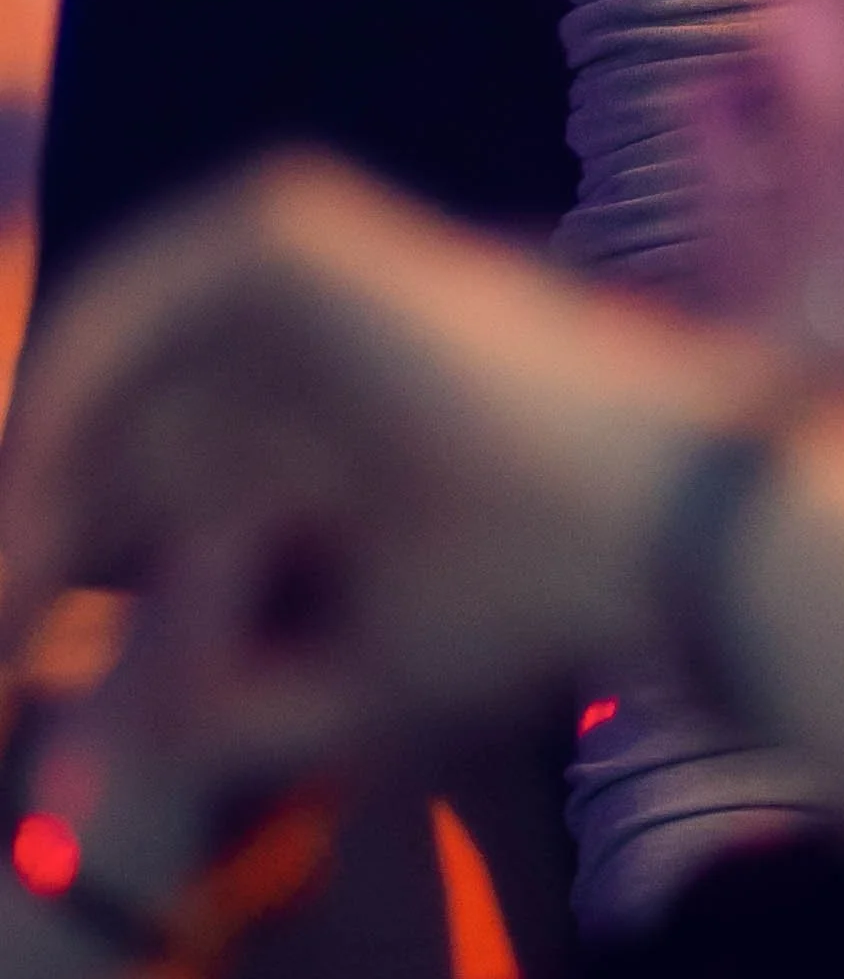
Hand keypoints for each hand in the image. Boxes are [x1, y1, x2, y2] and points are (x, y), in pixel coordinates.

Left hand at [0, 157, 776, 792]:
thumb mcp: (349, 679)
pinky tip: (38, 493)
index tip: (12, 660)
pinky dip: (72, 390)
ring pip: (114, 370)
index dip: (60, 576)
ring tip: (11, 595)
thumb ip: (220, 709)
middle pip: (114, 430)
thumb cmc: (531, 594)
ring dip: (45, 482)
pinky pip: (132, 299)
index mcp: (329, 425)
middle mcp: (308, 336)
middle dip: (40, 536)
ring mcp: (302, 272)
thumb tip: (91, 748)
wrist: (644, 511)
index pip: (148, 485)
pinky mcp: (295, 230)